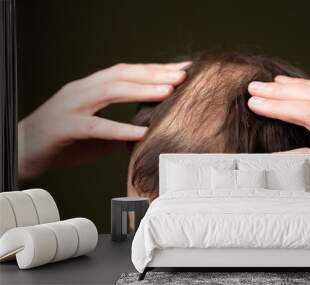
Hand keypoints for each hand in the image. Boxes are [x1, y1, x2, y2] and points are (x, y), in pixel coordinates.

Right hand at [18, 62, 190, 181]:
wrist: (23, 150)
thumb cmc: (62, 142)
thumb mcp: (96, 133)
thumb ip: (118, 130)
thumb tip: (144, 134)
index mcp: (90, 88)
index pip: (126, 72)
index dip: (153, 69)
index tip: (179, 69)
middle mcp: (82, 90)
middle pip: (122, 75)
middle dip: (154, 73)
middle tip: (182, 74)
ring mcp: (72, 105)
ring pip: (110, 91)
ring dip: (141, 90)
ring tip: (168, 91)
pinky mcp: (65, 126)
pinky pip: (96, 126)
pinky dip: (121, 128)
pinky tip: (143, 131)